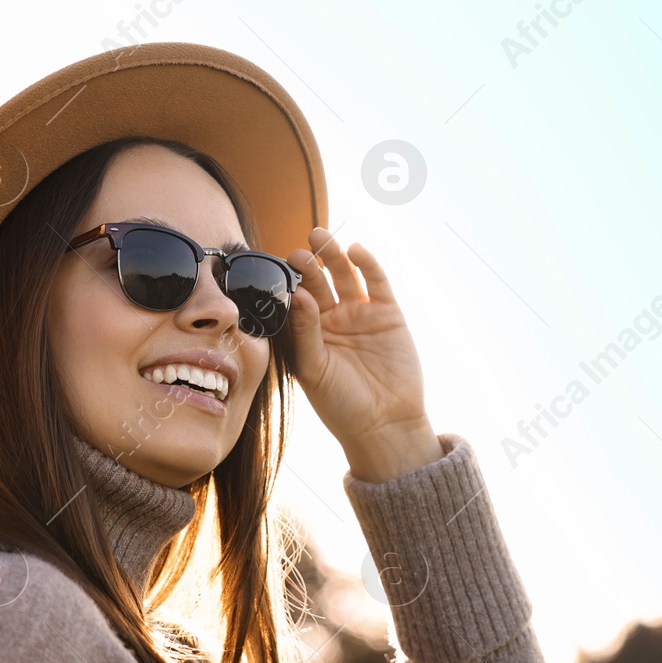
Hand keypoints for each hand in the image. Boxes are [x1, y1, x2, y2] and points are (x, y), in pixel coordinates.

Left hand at [285, 228, 442, 482]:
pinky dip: (367, 264)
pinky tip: (355, 251)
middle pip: (317, 282)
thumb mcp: (313, 370)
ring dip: (333, 255)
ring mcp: (359, 314)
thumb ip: (304, 332)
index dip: (286, 283)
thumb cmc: (341, 405)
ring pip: (344, 275)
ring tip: (319, 237)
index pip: (294, 299)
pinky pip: (375, 282)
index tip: (275, 270)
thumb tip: (298, 295)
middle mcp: (332, 320)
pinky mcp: (387, 313)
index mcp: (307, 334)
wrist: (385, 425)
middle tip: (296, 253)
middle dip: (306, 265)